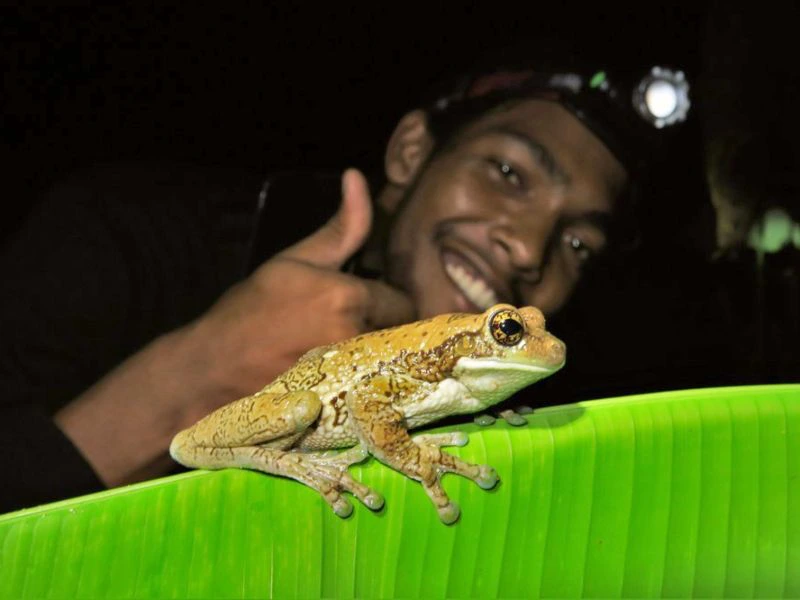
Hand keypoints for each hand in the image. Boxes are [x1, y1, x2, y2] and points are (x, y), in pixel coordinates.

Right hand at [56, 168, 413, 486]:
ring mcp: (348, 376)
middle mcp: (355, 337)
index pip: (403, 301)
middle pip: (401, 334)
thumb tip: (357, 177)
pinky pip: (374, 389)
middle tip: (354, 328)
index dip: (388, 301)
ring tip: (343, 352)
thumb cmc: (250, 310)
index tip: (369, 304)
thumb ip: (339, 227)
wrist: (211, 369)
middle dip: (387, 329)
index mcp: (347, 297)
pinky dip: (366, 382)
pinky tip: (341, 378)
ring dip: (378, 356)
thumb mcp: (293, 260)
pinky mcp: (340, 405)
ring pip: (389, 361)